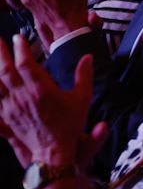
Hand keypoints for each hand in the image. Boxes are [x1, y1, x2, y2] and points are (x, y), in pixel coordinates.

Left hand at [0, 35, 101, 169]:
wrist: (54, 151)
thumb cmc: (69, 124)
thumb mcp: (82, 98)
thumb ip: (83, 76)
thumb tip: (88, 57)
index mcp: (42, 89)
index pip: (26, 63)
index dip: (20, 48)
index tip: (19, 37)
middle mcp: (24, 96)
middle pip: (6, 69)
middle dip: (1, 53)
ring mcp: (12, 107)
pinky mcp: (7, 117)